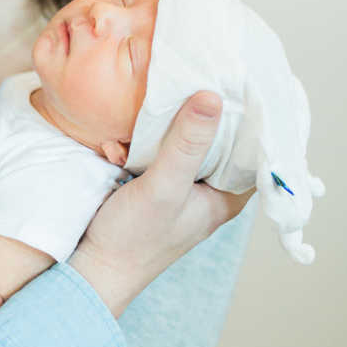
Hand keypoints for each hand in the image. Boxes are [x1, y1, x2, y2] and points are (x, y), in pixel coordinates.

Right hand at [69, 92, 251, 316]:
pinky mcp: (154, 180)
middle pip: (218, 136)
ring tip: (143, 117)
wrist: (91, 269)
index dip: (252, 112)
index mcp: (228, 195)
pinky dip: (139, 140)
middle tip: (188, 78)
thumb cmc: (133, 240)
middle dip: (198, 110)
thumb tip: (213, 95)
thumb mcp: (164, 187)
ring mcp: (182, 184)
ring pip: (184, 138)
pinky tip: (119, 144)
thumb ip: (187, 143)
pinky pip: (156, 147)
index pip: (255, 146)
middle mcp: (210, 188)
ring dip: (162, 125)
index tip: (242, 76)